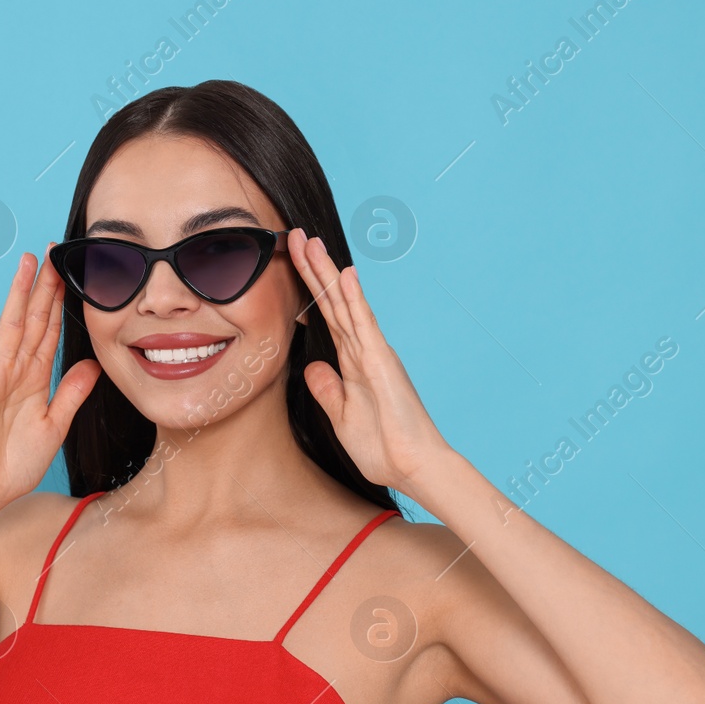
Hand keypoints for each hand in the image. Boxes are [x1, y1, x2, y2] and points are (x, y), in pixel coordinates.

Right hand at [0, 247, 101, 505]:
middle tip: (51, 251)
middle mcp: (15, 371)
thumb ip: (72, 393)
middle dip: (43, 286)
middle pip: (33, 320)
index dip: (59, 302)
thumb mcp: (55, 425)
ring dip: (19, 294)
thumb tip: (92, 363)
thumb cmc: (14, 462)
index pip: (50, 331)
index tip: (69, 273)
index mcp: (35, 379)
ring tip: (27, 263)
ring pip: (12, 327)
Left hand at [288, 228, 450, 493]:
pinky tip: (344, 276)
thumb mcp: (342, 416)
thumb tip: (311, 367)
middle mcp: (363, 351)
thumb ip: (327, 389)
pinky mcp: (382, 362)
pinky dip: (353, 300)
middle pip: (332, 302)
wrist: (412, 467)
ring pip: (344, 304)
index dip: (308, 290)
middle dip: (313, 269)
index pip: (325, 318)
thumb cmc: (382, 447)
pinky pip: (364, 325)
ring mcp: (373, 353)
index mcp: (352, 363)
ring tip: (310, 242)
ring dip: (327, 273)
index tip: (292, 262)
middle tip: (295, 235)